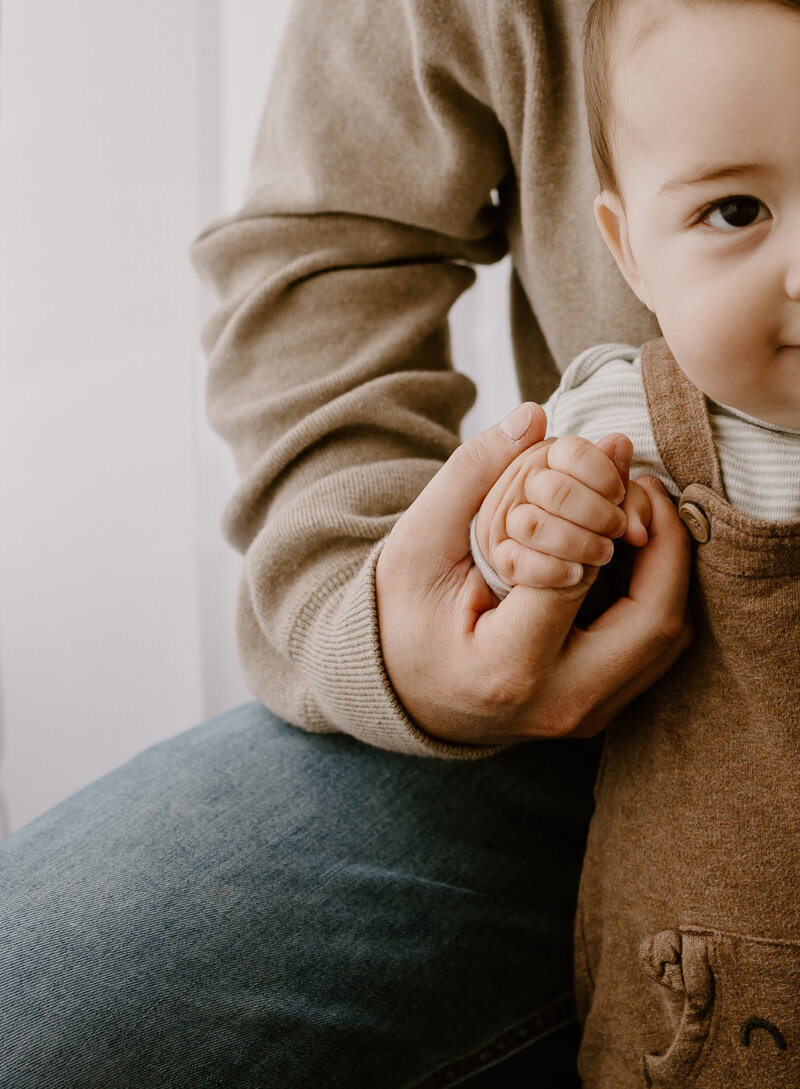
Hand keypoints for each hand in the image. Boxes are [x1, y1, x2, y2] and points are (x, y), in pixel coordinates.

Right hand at [375, 405, 691, 746]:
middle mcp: (559, 706)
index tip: (600, 459)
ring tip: (637, 511)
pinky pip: (654, 653)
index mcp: (507, 667)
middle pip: (654, 622)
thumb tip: (534, 417)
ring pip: (666, 641)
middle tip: (640, 484)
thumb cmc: (401, 620)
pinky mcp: (599, 716)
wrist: (399, 696)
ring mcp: (585, 719)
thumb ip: (471, 476)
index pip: (576, 574)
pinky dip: (655, 594)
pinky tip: (629, 550)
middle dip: (664, 540)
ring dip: (667, 567)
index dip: (596, 507)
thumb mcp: (417, 544)